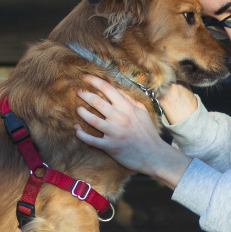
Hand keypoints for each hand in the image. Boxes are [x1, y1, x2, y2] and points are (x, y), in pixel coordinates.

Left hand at [75, 74, 192, 188]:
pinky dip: (81, 134)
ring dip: (81, 112)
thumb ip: (130, 100)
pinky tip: (76, 129)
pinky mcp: (110, 146)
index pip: (108, 88)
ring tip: (77, 108)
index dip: (94, 80)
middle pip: (96, 101)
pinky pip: (91, 140)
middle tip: (76, 90)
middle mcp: (120, 118)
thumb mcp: (142, 112)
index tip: (84, 77)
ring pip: (92, 119)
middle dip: (83, 93)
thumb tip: (117, 89)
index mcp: (127, 107)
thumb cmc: (148, 132)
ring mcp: (114, 132)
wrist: (154, 155)